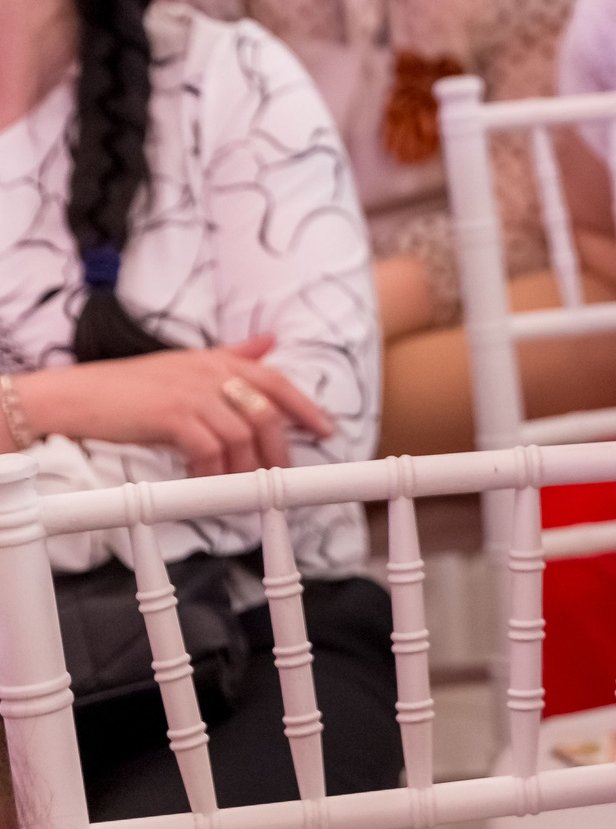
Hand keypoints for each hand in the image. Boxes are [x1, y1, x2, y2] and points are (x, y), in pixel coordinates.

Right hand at [12, 335, 333, 475]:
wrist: (76, 396)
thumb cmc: (129, 386)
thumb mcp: (185, 363)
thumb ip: (230, 355)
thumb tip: (269, 342)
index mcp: (218, 360)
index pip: (276, 381)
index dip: (305, 407)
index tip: (326, 431)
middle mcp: (211, 373)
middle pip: (266, 413)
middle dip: (278, 448)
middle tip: (279, 474)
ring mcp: (193, 393)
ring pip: (242, 435)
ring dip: (244, 467)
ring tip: (239, 486)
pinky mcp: (173, 415)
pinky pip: (210, 450)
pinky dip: (212, 472)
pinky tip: (205, 482)